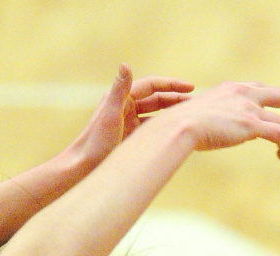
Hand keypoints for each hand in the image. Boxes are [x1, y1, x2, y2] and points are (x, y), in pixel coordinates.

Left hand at [68, 64, 194, 167]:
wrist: (82, 168)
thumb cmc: (95, 143)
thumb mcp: (110, 115)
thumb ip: (119, 90)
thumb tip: (125, 64)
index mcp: (122, 97)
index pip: (153, 85)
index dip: (172, 85)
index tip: (192, 88)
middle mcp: (125, 106)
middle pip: (157, 98)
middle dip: (176, 99)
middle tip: (197, 104)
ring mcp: (128, 122)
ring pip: (156, 114)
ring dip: (172, 114)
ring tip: (191, 118)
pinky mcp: (129, 137)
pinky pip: (151, 129)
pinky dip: (164, 129)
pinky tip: (177, 133)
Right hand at [160, 81, 279, 158]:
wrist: (178, 126)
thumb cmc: (177, 126)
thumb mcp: (193, 117)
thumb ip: (205, 120)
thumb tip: (200, 133)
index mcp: (231, 89)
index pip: (259, 90)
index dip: (273, 99)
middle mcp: (245, 94)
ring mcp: (250, 108)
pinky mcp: (252, 124)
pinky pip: (279, 134)